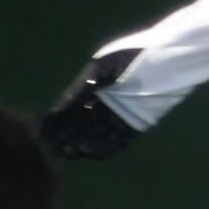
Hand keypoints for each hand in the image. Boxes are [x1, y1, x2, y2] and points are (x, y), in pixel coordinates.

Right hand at [38, 49, 147, 164]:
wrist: (168, 58)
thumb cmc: (133, 55)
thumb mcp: (101, 69)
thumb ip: (79, 90)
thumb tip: (57, 110)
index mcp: (93, 85)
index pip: (69, 106)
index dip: (54, 119)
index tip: (40, 130)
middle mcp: (105, 101)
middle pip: (80, 123)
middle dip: (64, 136)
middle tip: (49, 148)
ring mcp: (120, 113)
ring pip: (95, 133)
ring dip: (81, 144)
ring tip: (67, 152)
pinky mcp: (136, 124)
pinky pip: (116, 140)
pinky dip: (102, 147)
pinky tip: (87, 152)